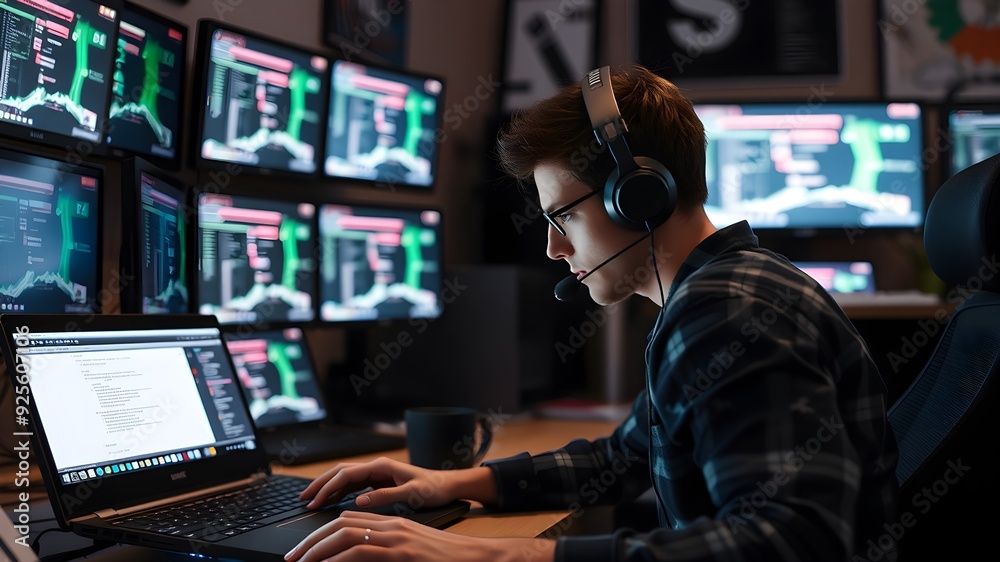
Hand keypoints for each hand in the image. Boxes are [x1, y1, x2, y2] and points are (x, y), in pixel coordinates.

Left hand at [284, 511, 555, 561]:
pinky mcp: (402, 552)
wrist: (477, 559)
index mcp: (393, 524)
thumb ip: (385, 554)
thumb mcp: (410, 553)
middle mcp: (392, 526)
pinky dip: (337, 560)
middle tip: (292, 559)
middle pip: (341, 523)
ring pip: (345, 534)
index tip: (304, 550)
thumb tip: (355, 561)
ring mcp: (397, 538)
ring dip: (316, 550)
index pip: (349, 519)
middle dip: (311, 541)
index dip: (322, 532)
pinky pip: (360, 552)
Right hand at [299, 457, 484, 509]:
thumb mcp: (412, 494)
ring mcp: (377, 474)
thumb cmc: (434, 488)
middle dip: (320, 484)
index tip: (314, 502)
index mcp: (382, 467)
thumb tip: (359, 500)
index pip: (346, 475)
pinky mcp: (380, 482)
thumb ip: (386, 496)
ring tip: (311, 500)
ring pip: (345, 478)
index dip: (328, 488)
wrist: (449, 485)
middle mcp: (377, 467)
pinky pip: (354, 486)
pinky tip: (330, 502)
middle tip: (303, 499)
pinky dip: (339, 493)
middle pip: (340, 472)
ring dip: (327, 488)